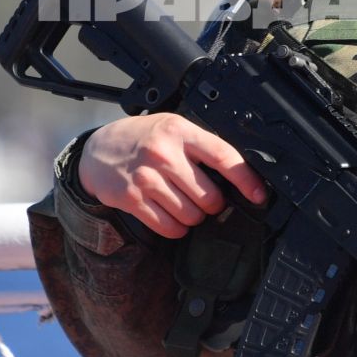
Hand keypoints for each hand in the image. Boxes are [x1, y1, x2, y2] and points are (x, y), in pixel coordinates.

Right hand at [77, 113, 268, 239]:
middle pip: (209, 196)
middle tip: (204, 197)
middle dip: (213, 203)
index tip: (258, 194)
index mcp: (180, 132)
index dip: (246, 180)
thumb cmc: (142, 139)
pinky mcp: (132, 199)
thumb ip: (200, 145)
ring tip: (184, 204)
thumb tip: (238, 173)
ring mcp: (147, 178)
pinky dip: (176, 228)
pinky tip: (170, 215)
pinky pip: (169, 227)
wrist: (98, 149)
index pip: (223, 157)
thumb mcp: (172, 128)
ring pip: (191, 215)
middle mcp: (163, 154)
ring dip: (194, 217)